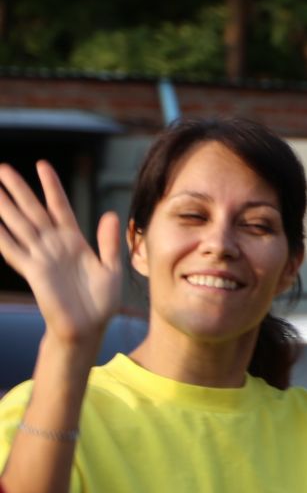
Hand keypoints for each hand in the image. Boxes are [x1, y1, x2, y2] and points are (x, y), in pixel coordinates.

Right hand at [0, 162, 122, 347]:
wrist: (89, 327)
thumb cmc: (101, 300)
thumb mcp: (111, 267)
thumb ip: (108, 241)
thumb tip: (108, 214)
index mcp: (74, 240)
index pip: (59, 206)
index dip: (51, 187)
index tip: (42, 165)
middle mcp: (54, 245)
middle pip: (33, 210)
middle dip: (19, 189)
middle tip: (2, 168)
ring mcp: (41, 256)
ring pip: (19, 225)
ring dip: (5, 206)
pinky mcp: (33, 271)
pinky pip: (14, 250)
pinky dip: (2, 236)